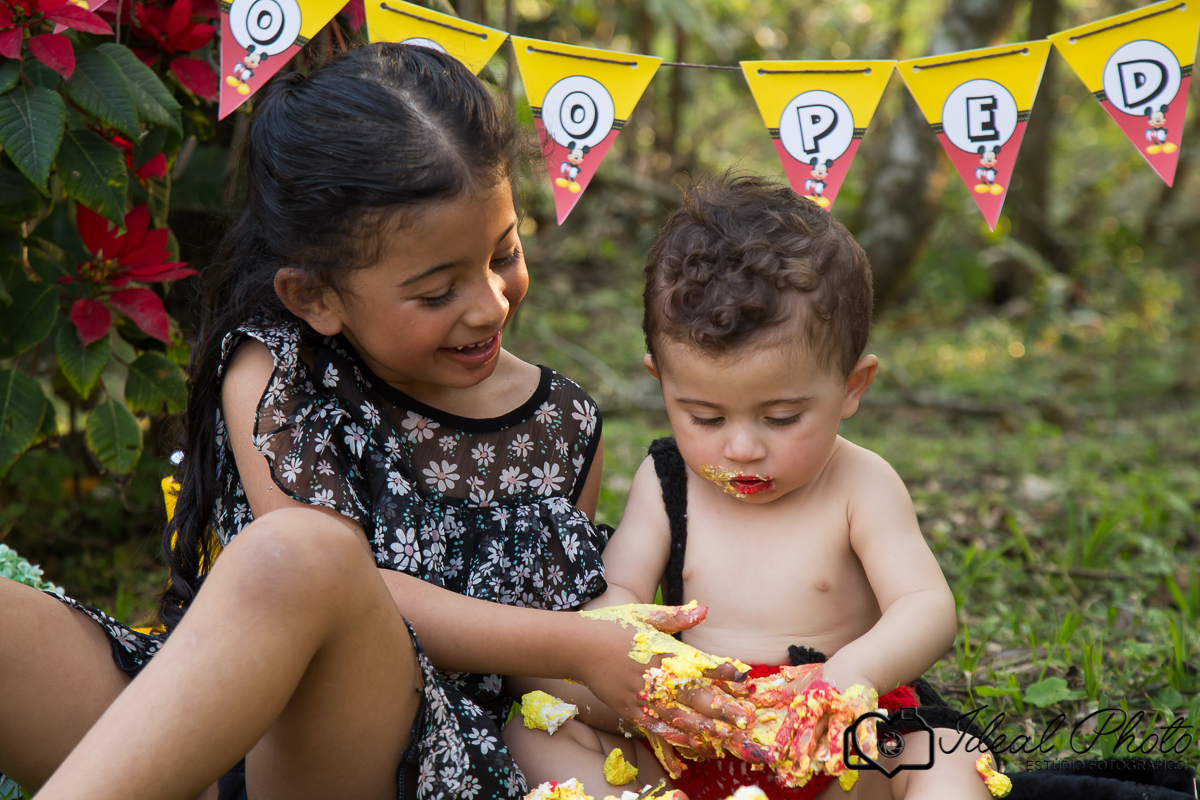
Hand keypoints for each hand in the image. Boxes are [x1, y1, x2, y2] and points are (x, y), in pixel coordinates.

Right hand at [571, 603, 750, 775]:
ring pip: (677, 715)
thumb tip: (705, 609)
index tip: (741, 677)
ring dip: (704, 726)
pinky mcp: (627, 709)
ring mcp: (639, 694)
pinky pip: (654, 726)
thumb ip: (676, 616)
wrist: (577, 646)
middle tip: (745, 718)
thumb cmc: (612, 625)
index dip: (721, 670)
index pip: (697, 662)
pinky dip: (675, 735)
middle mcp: (652, 674)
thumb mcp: (644, 614)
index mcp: (660, 649)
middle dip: (722, 707)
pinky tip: (693, 742)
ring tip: (726, 735)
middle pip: (693, 694)